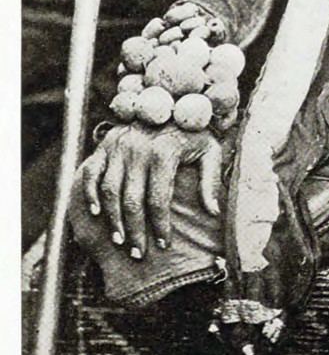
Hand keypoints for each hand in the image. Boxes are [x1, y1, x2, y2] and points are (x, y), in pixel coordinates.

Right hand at [80, 122, 221, 258]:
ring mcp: (118, 146)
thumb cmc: (192, 132)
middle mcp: (138, 148)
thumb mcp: (209, 150)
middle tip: (138, 253)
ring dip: (112, 219)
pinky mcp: (105, 144)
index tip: (163, 245)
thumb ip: (210, 180)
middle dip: (134, 231)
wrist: (170, 101)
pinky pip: (91, 173)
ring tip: (120, 241)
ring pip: (109, 191)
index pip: (159, 199)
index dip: (160, 225)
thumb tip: (212, 211)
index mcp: (164, 151)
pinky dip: (89, 194)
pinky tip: (96, 214)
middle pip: (131, 200)